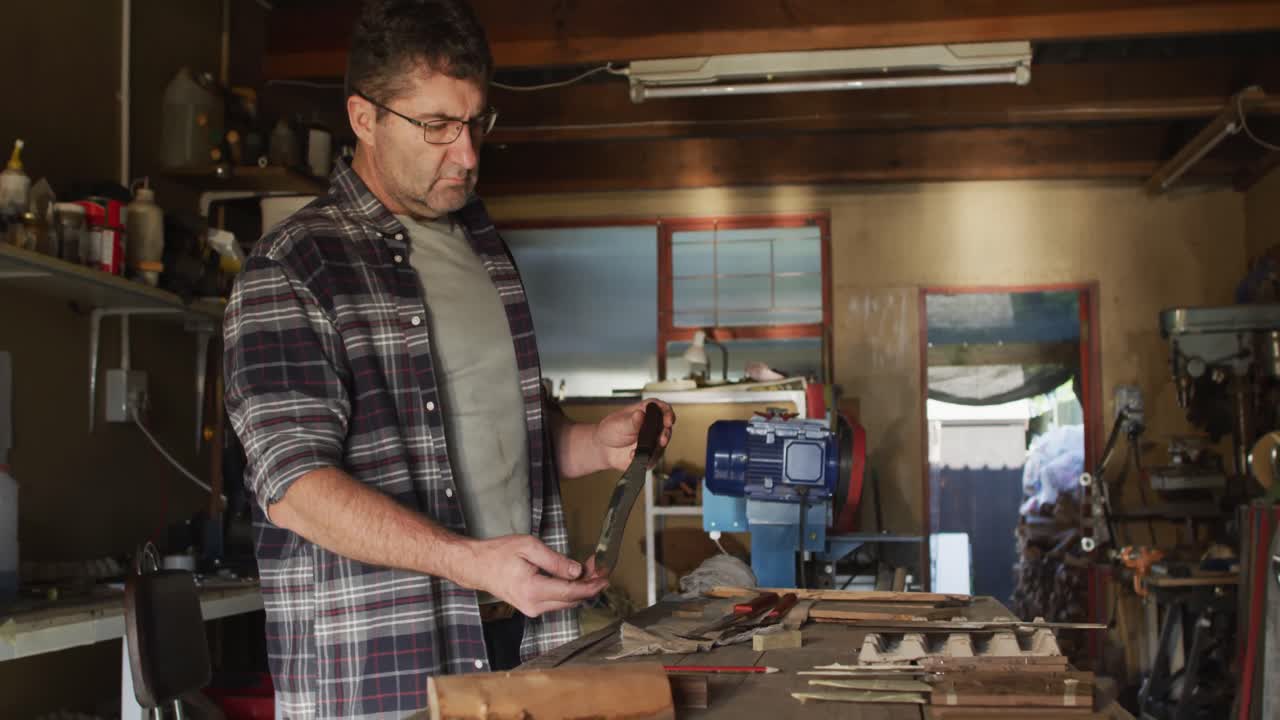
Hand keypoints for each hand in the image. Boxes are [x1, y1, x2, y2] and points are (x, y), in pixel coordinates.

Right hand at [461, 535, 608, 616]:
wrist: (477, 567)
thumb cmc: (499, 553)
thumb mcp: (529, 547)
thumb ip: (555, 561)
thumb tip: (578, 571)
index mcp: (533, 590)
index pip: (571, 592)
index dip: (591, 585)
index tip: (605, 577)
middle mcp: (534, 606)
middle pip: (572, 599)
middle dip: (589, 584)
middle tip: (600, 567)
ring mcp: (532, 610)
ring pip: (566, 602)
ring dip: (580, 588)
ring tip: (590, 569)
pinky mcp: (531, 608)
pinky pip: (556, 601)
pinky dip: (568, 590)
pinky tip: (574, 577)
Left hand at [593, 400, 675, 471]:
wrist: (604, 449)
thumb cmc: (611, 430)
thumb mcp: (619, 423)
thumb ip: (631, 420)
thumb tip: (640, 414)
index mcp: (646, 412)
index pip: (661, 408)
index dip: (668, 413)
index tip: (668, 420)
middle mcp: (652, 426)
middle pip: (666, 428)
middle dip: (666, 434)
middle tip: (661, 439)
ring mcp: (652, 441)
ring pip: (662, 445)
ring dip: (655, 449)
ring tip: (643, 450)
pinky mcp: (650, 455)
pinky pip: (652, 458)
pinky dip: (644, 458)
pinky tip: (633, 456)